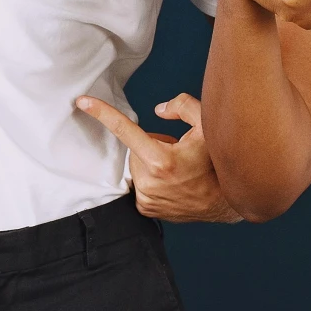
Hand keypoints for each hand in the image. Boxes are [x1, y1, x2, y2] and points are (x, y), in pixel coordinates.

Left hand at [77, 92, 243, 223]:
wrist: (228, 202)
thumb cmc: (219, 162)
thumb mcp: (208, 126)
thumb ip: (183, 106)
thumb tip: (157, 111)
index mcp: (162, 161)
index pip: (125, 130)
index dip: (102, 113)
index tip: (82, 101)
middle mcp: (149, 182)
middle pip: (136, 148)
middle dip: (152, 145)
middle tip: (178, 153)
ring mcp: (147, 199)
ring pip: (138, 167)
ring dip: (153, 163)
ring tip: (179, 170)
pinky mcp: (147, 209)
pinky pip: (141, 183)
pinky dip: (153, 179)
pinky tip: (174, 183)